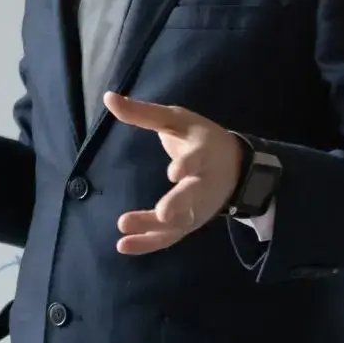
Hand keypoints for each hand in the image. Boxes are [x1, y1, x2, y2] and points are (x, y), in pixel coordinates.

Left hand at [103, 91, 242, 255]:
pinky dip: (148, 243)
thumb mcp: (175, 119)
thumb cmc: (199, 137)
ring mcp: (198, 206)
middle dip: (179, 204)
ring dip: (153, 227)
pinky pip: (169, 236)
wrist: (235, 166)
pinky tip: (124, 245)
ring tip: (124, 229)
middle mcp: (204, 182)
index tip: (174, 171)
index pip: (197, 159)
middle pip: (193, 195)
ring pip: (179, 221)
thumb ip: (143, 113)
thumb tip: (108, 97)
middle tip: (163, 214)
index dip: (188, 165)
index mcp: (203, 152)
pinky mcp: (190, 223)